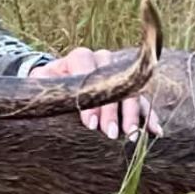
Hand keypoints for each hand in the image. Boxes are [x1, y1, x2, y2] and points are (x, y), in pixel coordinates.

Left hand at [32, 47, 161, 139]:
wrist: (57, 82)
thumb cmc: (46, 85)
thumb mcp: (39, 83)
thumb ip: (42, 88)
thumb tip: (43, 103)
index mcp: (80, 57)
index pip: (89, 74)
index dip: (90, 101)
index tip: (89, 125)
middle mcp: (102, 61)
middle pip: (114, 83)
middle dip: (113, 111)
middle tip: (111, 134)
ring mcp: (118, 73)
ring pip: (130, 91)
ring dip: (134, 114)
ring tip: (132, 136)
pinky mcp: (128, 87)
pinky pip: (142, 100)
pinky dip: (149, 116)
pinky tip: (155, 131)